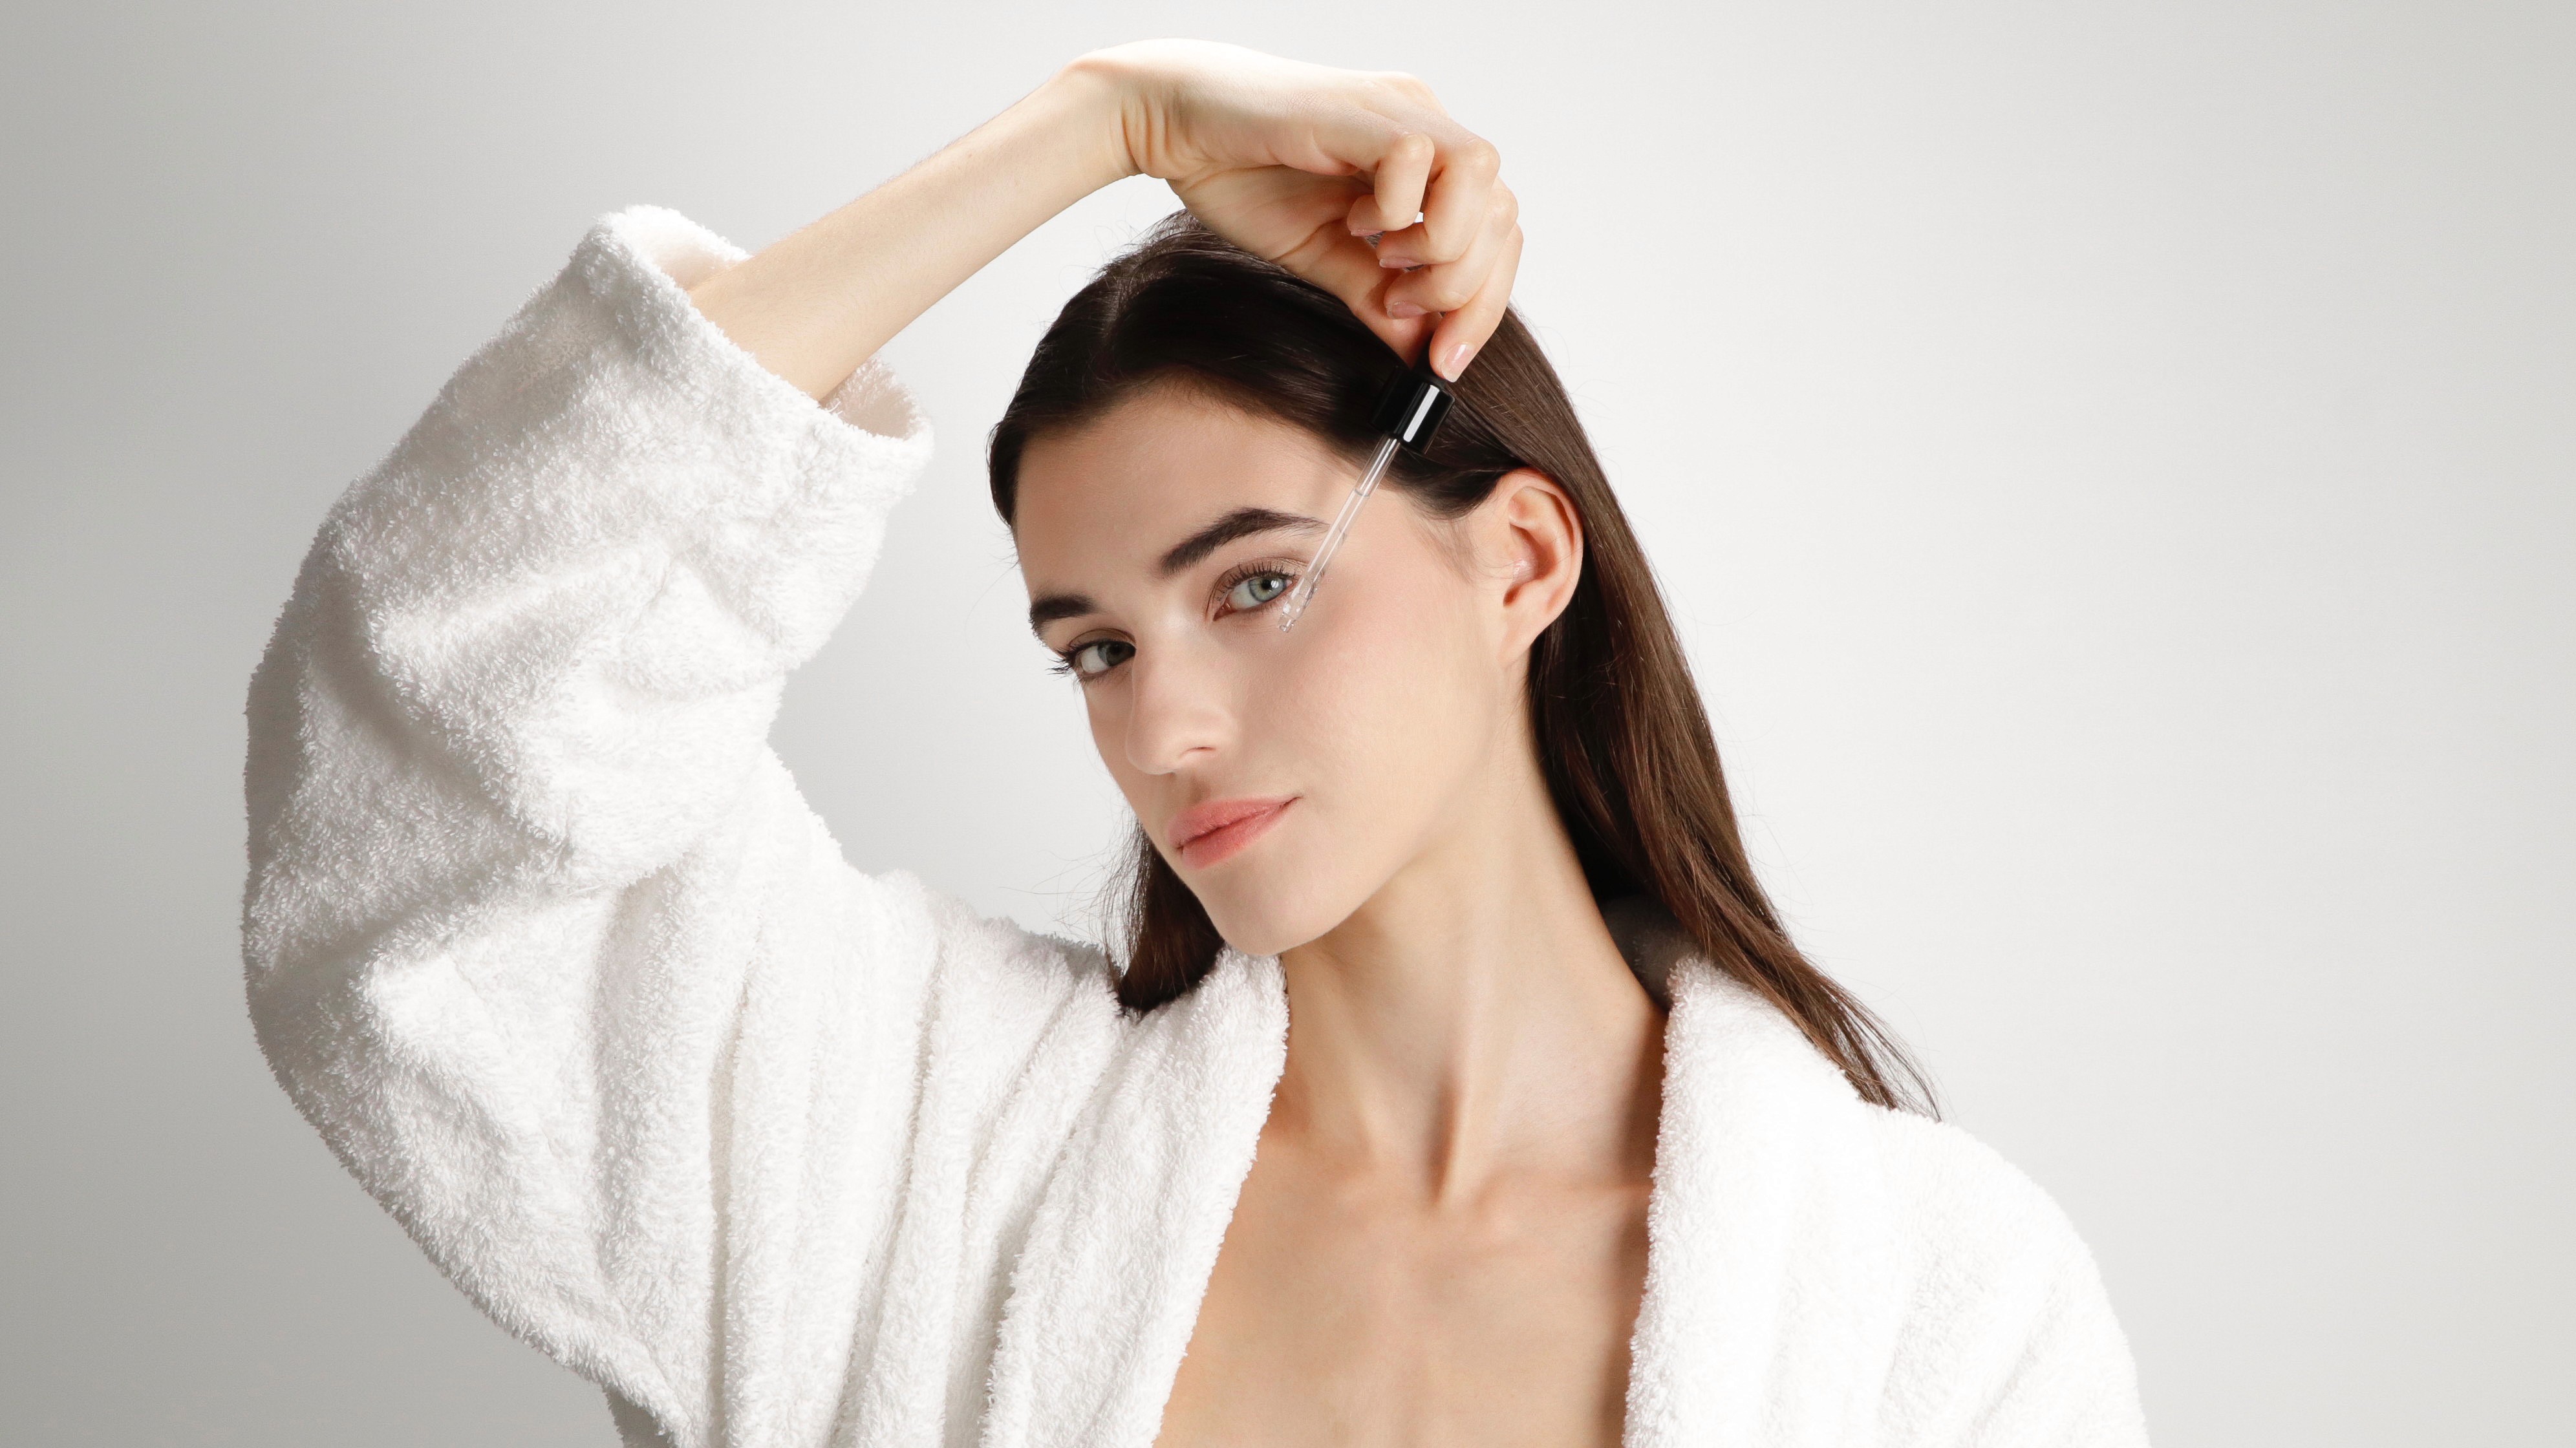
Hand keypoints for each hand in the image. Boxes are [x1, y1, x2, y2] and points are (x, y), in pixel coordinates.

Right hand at [1076, 40, 1522, 378]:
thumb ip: (1377, 296)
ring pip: (1484, 180)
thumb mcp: (1324, 257)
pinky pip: (1419, 158)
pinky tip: (1351, 221)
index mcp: (1427, 158)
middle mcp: (1427, 123)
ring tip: (1383, 263)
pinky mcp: (1366, 107)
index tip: (1443, 361)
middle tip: (1401, 313)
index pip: (1497, 231)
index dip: (1484, 302)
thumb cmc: (1242, 176)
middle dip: (1468, 290)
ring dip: (1442, 247)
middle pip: (1504, 214)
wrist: (1172, 123)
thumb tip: (1423, 353)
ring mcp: (1401, 109)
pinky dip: (1396, 210)